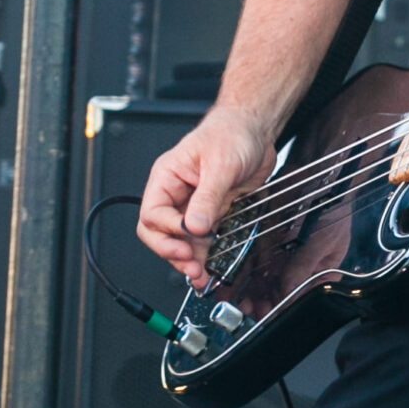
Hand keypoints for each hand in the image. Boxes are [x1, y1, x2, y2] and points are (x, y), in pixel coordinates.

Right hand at [137, 108, 276, 288]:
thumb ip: (207, 198)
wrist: (255, 131)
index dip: (168, 231)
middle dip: (172, 253)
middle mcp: (176, 195)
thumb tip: (194, 227)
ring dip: (189, 261)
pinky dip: (206, 257)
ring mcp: (194, 207)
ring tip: (201, 276)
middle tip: (190, 266)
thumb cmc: (230, 133)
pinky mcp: (213, 215)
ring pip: (181, 242)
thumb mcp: (220, 165)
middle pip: (160, 233)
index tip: (188, 237)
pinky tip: (211, 269)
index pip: (153, 214)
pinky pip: (203, 242)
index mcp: (167, 178)